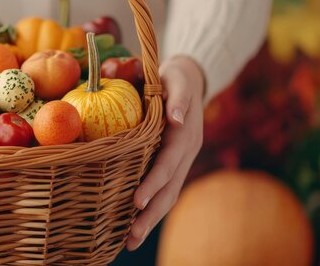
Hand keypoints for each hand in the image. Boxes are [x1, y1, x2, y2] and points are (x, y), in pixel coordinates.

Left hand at [126, 56, 204, 250]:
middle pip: (169, 190)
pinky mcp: (174, 165)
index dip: (153, 183)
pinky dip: (151, 209)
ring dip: (150, 220)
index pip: (168, 164)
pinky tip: (132, 225)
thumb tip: (176, 119)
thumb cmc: (175, 77)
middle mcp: (186, 154)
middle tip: (130, 237)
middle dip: (150, 215)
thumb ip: (177, 99)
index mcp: (185, 136)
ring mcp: (181, 162)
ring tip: (129, 242)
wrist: (191, 80)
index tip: (136, 201)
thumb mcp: (177, 80)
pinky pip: (164, 190)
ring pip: (168, 196)